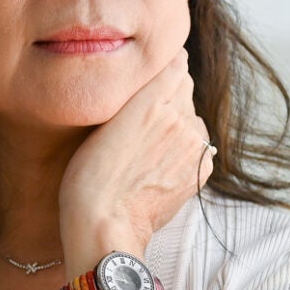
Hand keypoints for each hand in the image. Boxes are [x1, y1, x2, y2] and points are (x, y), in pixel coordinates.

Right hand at [57, 48, 213, 276]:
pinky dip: (184, 149)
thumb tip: (169, 65)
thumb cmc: (89, 176)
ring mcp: (194, 145)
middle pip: (184, 91)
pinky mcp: (200, 169)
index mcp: (152, 100)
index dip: (160, 71)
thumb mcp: (101, 121)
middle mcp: (180, 118)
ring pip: (191, 118)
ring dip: (176, 125)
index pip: (174, 64)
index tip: (144, 83)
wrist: (106, 225)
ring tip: (145, 148)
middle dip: (166, 99)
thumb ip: (139, 91)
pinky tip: (158, 164)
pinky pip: (198, 145)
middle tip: (135, 125)